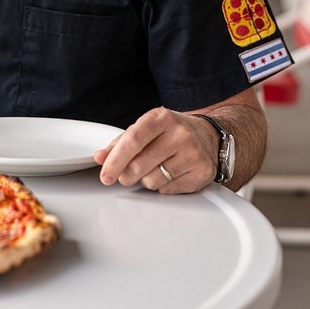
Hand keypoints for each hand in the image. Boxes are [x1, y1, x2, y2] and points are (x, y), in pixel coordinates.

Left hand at [93, 107, 217, 194]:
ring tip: (155, 168)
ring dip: (146, 180)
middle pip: (140, 164)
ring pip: (153, 180)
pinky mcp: (202, 172)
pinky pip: (168, 190)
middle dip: (126, 175)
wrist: (208, 136)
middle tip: (125, 175)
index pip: (133, 140)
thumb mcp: (147, 128)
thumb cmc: (171, 132)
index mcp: (162, 118)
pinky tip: (170, 174)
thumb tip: (100, 157)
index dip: (115, 160)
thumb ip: (121, 142)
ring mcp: (193, 153)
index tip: (105, 175)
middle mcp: (180, 133)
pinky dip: (162, 186)